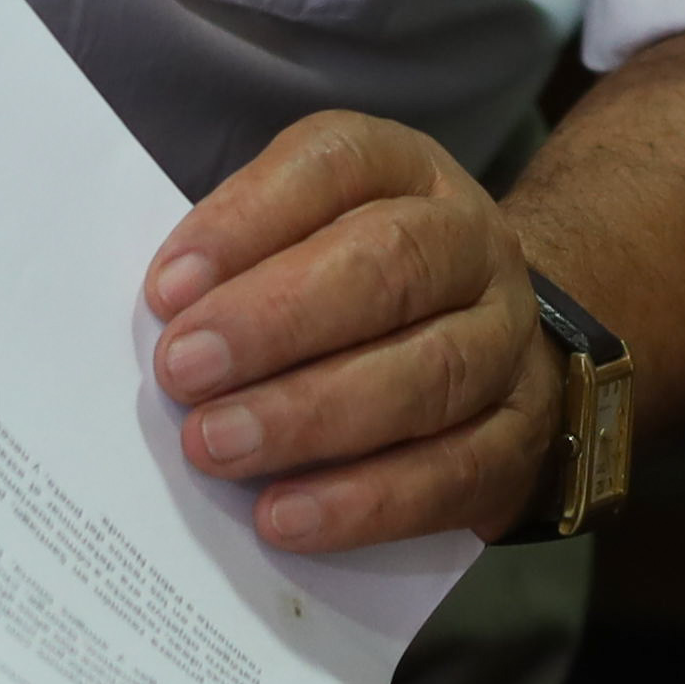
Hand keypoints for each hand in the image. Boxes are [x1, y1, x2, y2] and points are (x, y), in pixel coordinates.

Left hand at [144, 110, 556, 550]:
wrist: (489, 346)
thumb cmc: (356, 283)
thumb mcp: (301, 234)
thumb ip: (238, 262)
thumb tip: (166, 320)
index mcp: (405, 170)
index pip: (335, 166)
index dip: (248, 221)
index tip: (166, 289)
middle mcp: (471, 242)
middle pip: (390, 266)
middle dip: (276, 321)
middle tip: (182, 373)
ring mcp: (506, 339)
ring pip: (428, 373)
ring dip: (310, 416)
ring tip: (217, 446)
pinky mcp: (518, 436)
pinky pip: (452, 472)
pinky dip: (364, 501)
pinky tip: (286, 517)